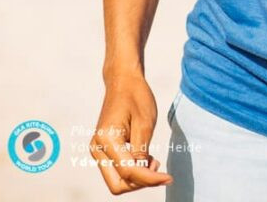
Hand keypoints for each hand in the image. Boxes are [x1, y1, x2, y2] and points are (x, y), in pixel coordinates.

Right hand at [90, 71, 172, 193]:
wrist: (122, 82)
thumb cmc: (136, 97)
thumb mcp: (145, 123)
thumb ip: (142, 151)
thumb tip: (142, 174)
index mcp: (107, 140)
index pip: (128, 171)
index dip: (150, 179)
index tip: (169, 178)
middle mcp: (97, 149)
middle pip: (118, 184)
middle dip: (140, 183)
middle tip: (158, 167)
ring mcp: (98, 150)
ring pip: (117, 180)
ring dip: (137, 177)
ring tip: (153, 159)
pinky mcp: (103, 150)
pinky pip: (117, 170)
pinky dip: (133, 170)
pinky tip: (146, 157)